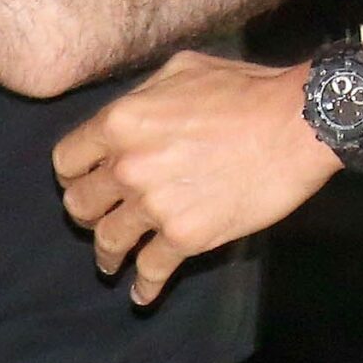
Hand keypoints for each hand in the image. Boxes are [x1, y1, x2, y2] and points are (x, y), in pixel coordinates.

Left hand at [54, 50, 333, 303]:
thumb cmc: (245, 89)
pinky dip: (144, 287)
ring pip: (109, 241)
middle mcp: (128, 167)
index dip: (72, 172)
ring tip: (111, 262)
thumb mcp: (183, 69)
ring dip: (108, 254)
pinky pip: (151, 271)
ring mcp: (155, 206)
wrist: (295, 124)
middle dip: (86, 212)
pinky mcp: (186, 237)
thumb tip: (133, 112)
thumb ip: (144, 95)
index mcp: (121, 122)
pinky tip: (143, 294)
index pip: (67, 159)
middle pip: (80, 204)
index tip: (82, 181)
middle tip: (97, 218)